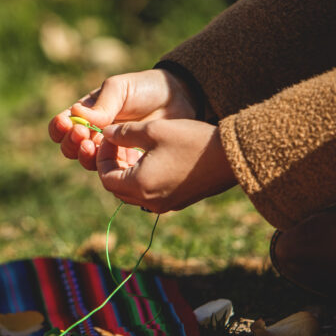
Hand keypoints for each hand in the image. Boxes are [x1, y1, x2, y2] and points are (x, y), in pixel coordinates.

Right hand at [49, 69, 199, 170]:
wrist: (179, 99)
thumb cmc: (146, 88)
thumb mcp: (121, 89)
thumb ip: (101, 104)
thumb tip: (76, 115)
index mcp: (87, 113)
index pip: (62, 124)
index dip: (59, 128)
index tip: (67, 124)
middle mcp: (94, 133)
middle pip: (70, 147)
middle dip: (72, 143)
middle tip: (84, 136)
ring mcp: (110, 149)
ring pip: (88, 161)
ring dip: (86, 156)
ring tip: (96, 146)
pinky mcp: (127, 162)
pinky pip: (112, 171)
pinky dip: (110, 168)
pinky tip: (119, 158)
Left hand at [95, 119, 235, 212]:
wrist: (233, 156)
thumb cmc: (192, 140)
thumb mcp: (153, 130)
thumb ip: (124, 133)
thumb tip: (105, 133)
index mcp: (140, 186)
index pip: (105, 177)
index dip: (102, 156)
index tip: (108, 137)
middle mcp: (150, 201)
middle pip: (117, 188)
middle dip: (112, 165)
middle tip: (118, 143)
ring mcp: (165, 204)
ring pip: (132, 192)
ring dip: (127, 172)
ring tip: (133, 148)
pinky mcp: (178, 202)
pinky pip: (150, 194)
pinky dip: (142, 178)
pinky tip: (151, 157)